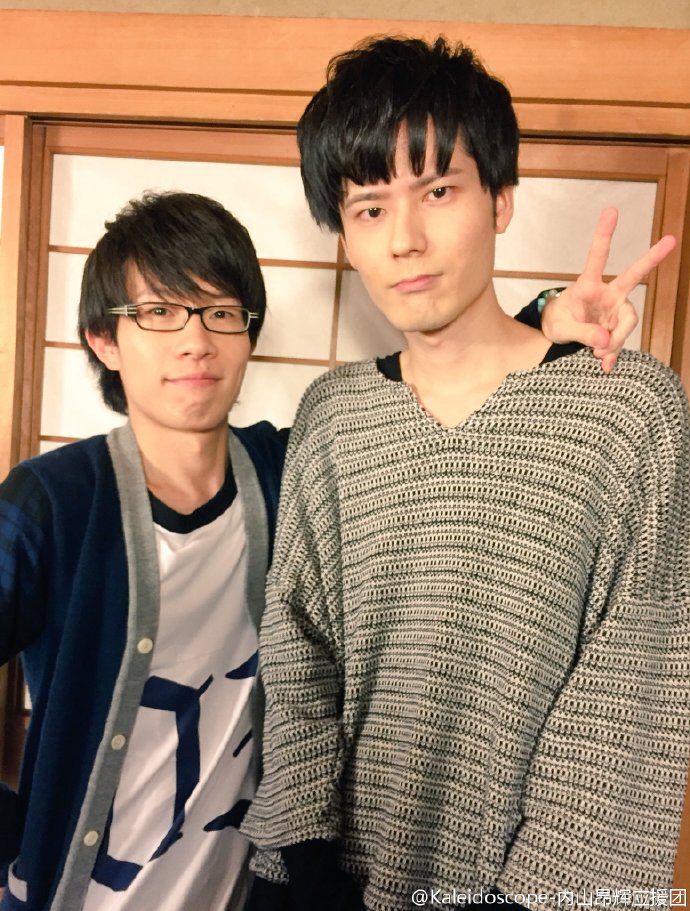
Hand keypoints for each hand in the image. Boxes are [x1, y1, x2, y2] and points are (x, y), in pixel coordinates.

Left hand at [541, 207, 675, 372]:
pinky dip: (613, 353)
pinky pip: (621, 340)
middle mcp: (607, 293)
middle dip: (652, 258)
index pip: (597, 257)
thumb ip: (582, 333)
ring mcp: (615, 309)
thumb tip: (605, 341)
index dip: (604, 235)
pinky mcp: (618, 326)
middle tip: (672, 240)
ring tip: (598, 356)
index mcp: (587, 285)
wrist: (559, 334)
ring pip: (628, 323)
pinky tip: (604, 364)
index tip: (611, 211)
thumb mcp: (562, 328)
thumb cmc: (557, 322)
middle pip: (634, 275)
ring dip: (615, 342)